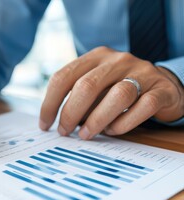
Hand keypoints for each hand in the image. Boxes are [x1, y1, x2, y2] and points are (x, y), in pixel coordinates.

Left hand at [40, 46, 183, 138]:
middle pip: (87, 86)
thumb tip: (52, 122)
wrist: (162, 86)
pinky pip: (143, 107)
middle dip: (70, 113)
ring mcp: (142, 72)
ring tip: (85, 135)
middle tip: (64, 131)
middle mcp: (118, 60)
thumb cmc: (118, 90)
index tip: (44, 124)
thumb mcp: (95, 87)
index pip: (63, 76)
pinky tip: (112, 131)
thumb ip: (77, 98)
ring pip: (118, 96)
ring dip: (96, 120)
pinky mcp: (161, 89)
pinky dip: (124, 123)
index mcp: (96, 57)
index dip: (50, 103)